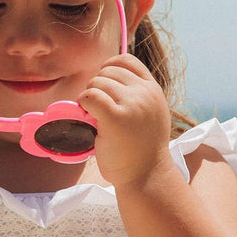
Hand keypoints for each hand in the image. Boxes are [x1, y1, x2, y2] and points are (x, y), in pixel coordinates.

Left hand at [78, 54, 173, 187]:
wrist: (146, 176)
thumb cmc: (143, 150)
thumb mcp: (151, 114)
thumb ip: (138, 95)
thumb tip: (110, 79)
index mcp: (153, 89)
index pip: (126, 60)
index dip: (109, 68)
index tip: (104, 86)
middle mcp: (144, 93)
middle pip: (108, 71)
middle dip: (97, 86)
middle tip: (97, 109)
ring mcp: (132, 104)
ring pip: (96, 82)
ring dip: (89, 97)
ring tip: (95, 117)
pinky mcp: (115, 118)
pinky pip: (90, 96)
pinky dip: (83, 103)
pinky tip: (88, 117)